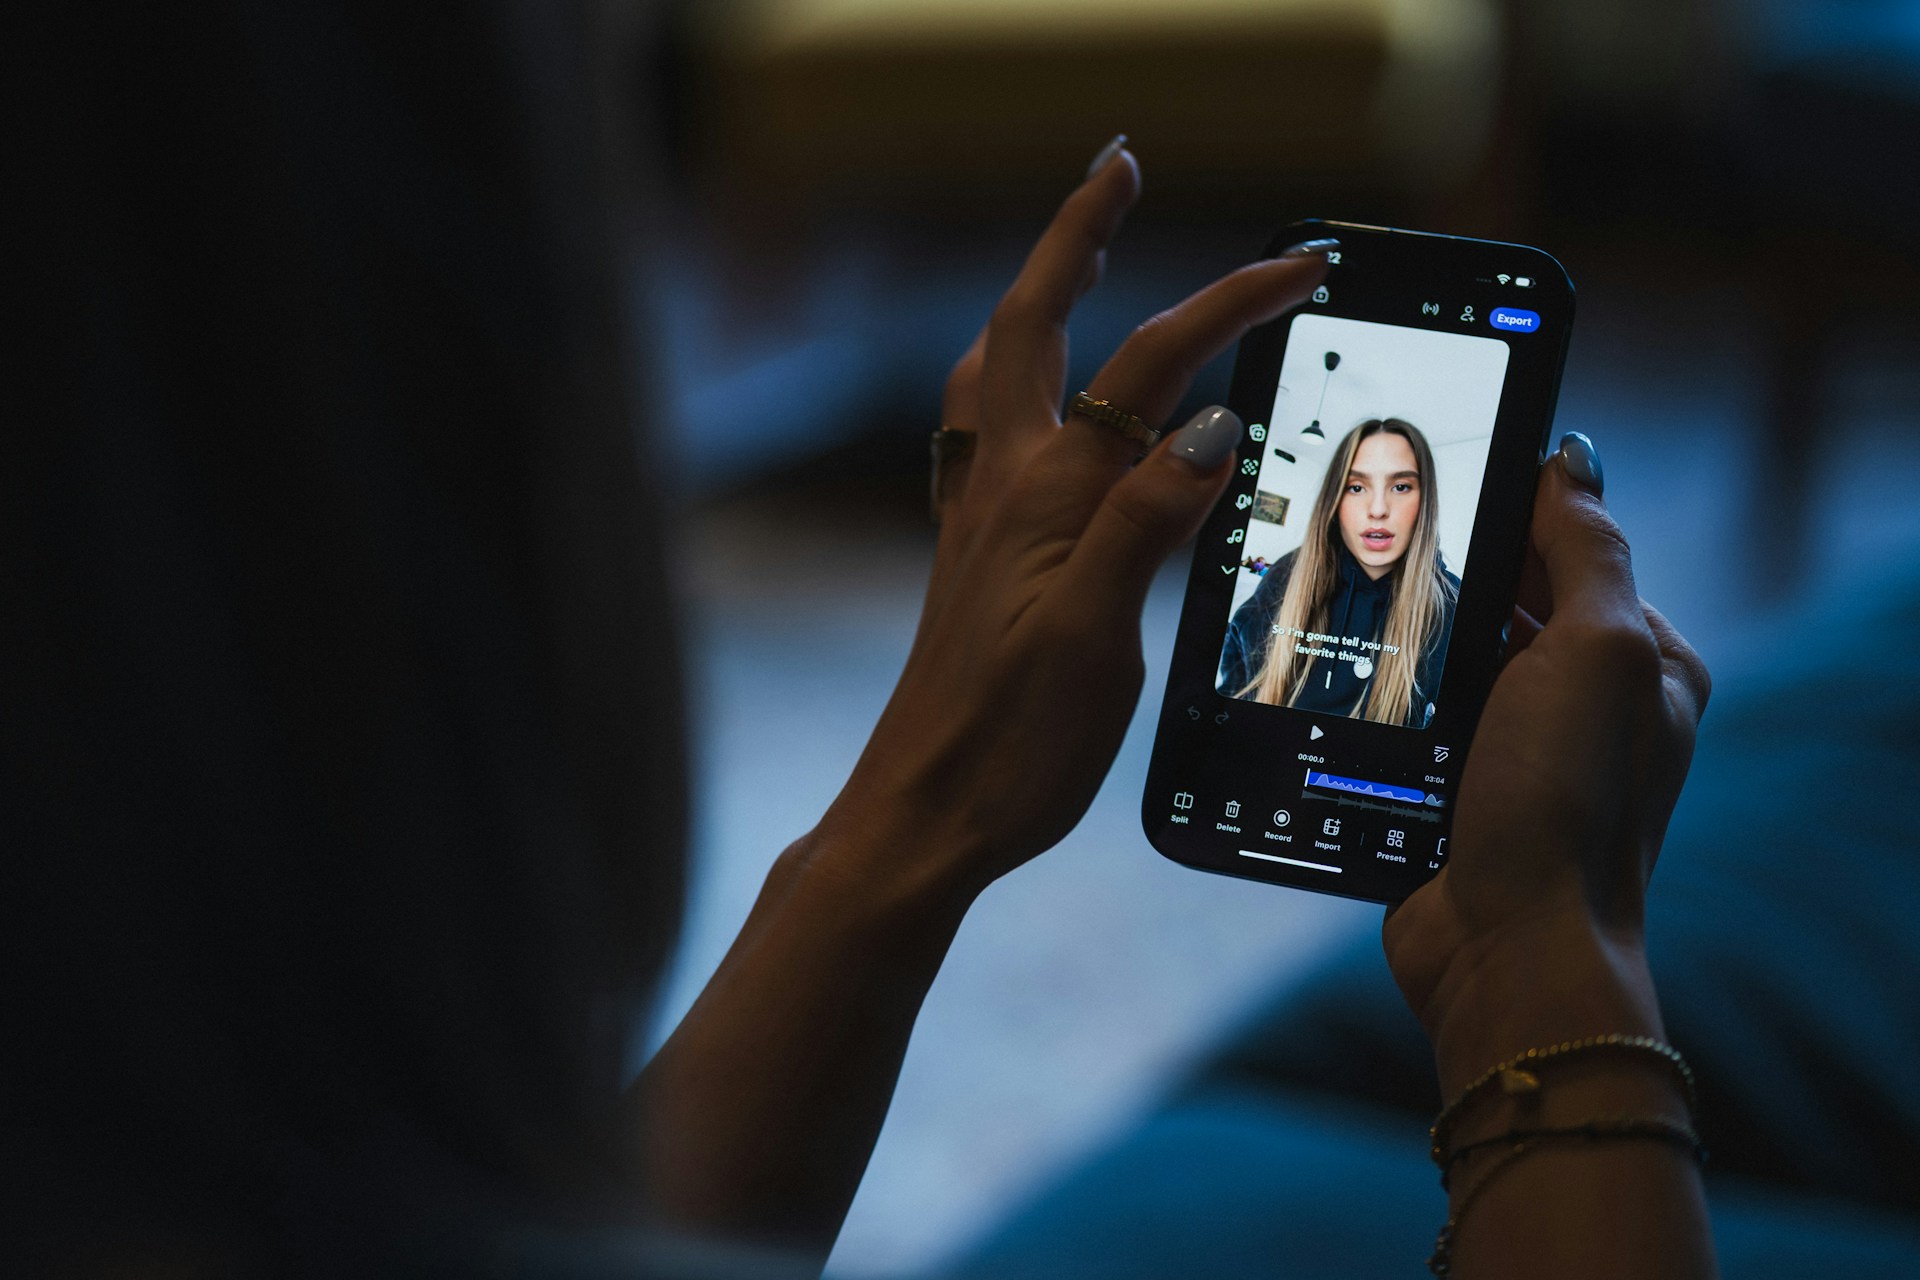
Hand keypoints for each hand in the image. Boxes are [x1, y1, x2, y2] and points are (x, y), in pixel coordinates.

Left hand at [804, 148, 1329, 901]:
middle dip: (1077, 237)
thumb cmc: (1007, 743)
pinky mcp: (979, 557)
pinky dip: (1018, 382)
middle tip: (1118, 168)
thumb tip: (1206, 427)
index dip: (1223, 306)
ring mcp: (980, 518)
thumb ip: (1143, 523)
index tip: (1297, 267)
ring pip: (997, 374)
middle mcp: (1000, 488)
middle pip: (1032, 325)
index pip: (1146, 368)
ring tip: (1073, 260)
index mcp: (1040, 496)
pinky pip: (989, 435)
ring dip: (1039, 299)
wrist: (924, 812)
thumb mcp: (1095, 637)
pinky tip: (1033, 404)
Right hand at [1382, 443, 1712, 1085]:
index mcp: (1642, 667)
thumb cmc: (1564, 804)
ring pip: (1454, 663)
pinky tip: (1348, 685)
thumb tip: (1570, 460)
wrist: (1504, 948)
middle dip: (1455, 582)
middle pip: (1510, 607)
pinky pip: (1415, 723)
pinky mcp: (1457, 795)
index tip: (1445, 486)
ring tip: (1357, 611)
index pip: (1579, 555)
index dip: (1517, 517)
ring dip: (1413, 644)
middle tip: (1384, 549)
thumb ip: (1589, 549)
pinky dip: (1387, 704)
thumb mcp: (1597, 651)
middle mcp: (1586, 709)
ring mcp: (1519, 756)